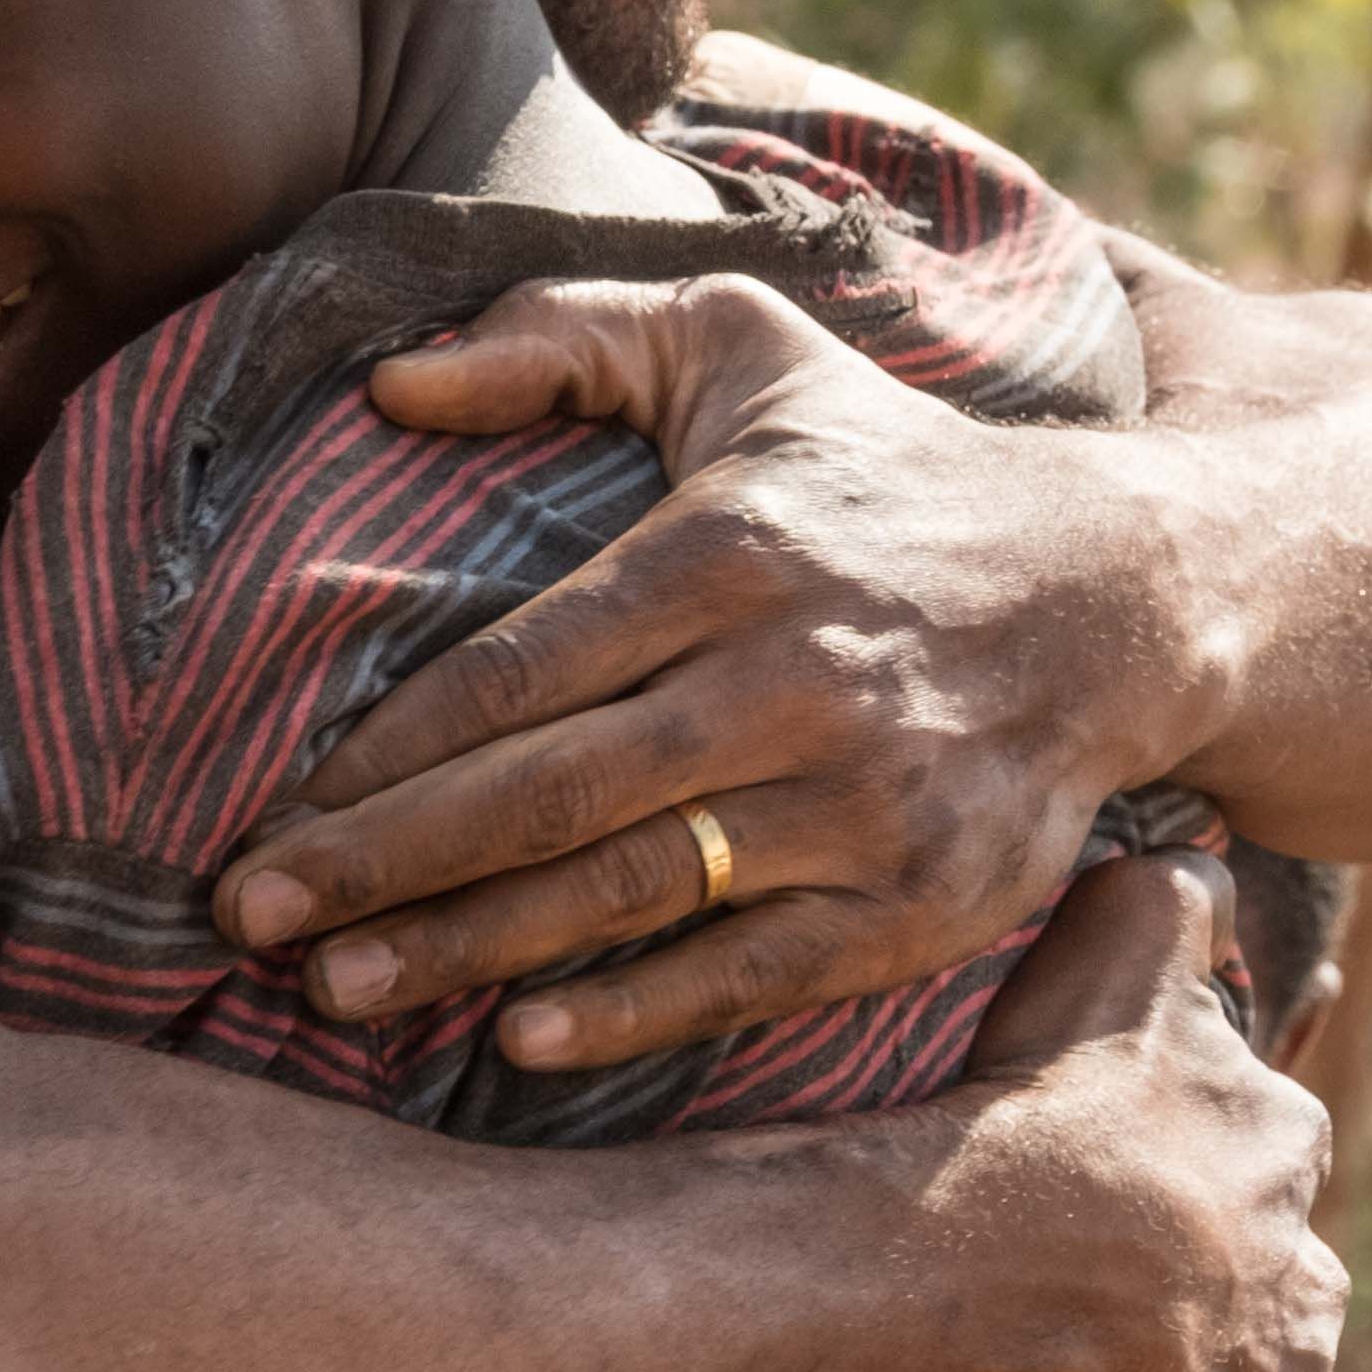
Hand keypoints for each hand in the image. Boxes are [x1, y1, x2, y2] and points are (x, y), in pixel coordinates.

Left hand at [210, 277, 1216, 1072]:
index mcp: (729, 549)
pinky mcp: (923, 898)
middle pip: (547, 795)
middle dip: (380, 868)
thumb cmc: (889, 470)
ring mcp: (866, 800)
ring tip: (338, 992)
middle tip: (247, 921)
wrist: (1124, 592)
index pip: (514, 669)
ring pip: (631, 893)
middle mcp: (795, 677)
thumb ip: (562, 331)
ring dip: (469, 952)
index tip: (263, 816)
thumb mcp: (742, 344)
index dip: (376, 755)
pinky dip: (634, 1014)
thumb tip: (387, 383)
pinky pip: (752, 974)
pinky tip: (518, 1039)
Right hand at [929, 855, 1348, 1371]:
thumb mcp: (1116, 953)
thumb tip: (1214, 851)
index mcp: (1278, 1150)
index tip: (1152, 1189)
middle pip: (1297, 1293)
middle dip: (1244, 1306)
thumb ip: (1174, 899)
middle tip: (1149, 1317)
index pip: (1275, 1151)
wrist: (996, 1278)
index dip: (1215, 1170)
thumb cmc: (1041, 1113)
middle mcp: (1304, 1280)